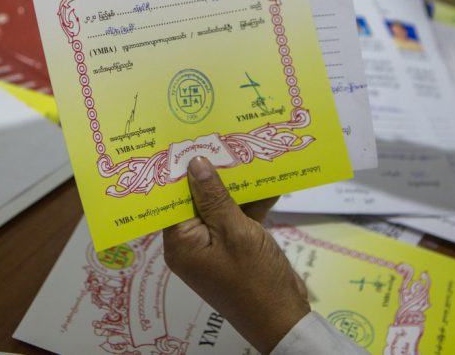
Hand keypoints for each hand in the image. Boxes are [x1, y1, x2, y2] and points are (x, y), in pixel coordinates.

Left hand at [162, 157, 308, 353]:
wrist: (284, 319)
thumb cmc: (256, 281)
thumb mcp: (236, 233)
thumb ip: (215, 198)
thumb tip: (194, 164)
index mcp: (181, 243)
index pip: (171, 198)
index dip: (177, 169)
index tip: (183, 139)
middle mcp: (193, 243)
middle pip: (196, 198)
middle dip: (210, 170)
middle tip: (216, 135)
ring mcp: (216, 245)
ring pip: (220, 204)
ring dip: (235, 183)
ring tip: (243, 148)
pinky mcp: (236, 246)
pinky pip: (238, 216)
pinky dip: (252, 200)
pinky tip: (267, 177)